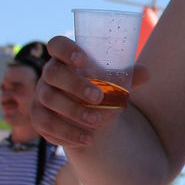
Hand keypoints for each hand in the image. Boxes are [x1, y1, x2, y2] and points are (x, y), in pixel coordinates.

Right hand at [33, 36, 148, 149]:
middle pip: (52, 73)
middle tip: (98, 97)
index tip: (83, 59)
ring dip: (74, 112)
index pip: (57, 45)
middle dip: (75, 85)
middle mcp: (49, 74)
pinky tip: (86, 138)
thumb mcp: (115, 82)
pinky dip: (67, 132)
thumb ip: (129, 76)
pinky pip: (46, 124)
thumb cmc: (102, 89)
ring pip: (49, 100)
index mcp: (66, 58)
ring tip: (98, 121)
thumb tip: (146, 73)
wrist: (92, 115)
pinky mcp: (38, 117)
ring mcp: (41, 95)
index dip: (66, 50)